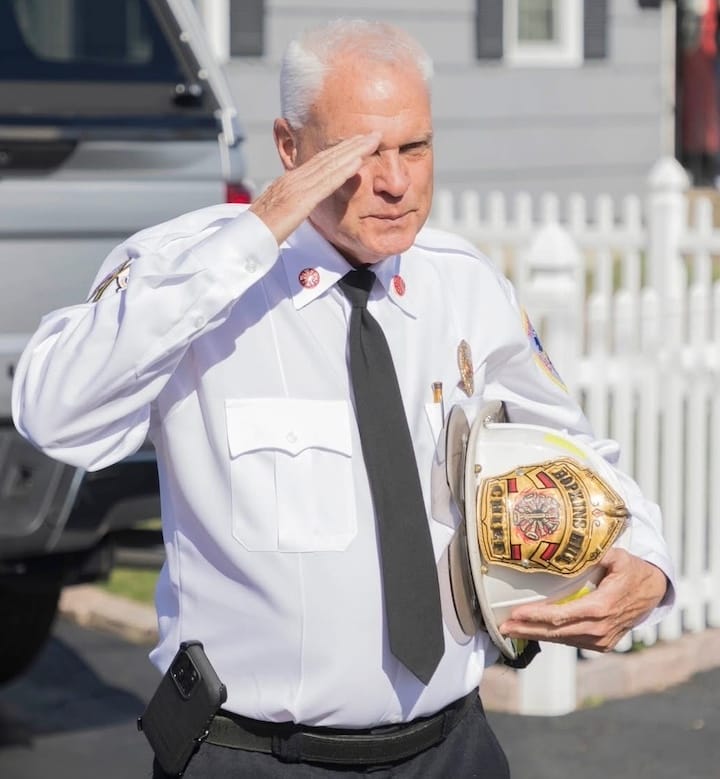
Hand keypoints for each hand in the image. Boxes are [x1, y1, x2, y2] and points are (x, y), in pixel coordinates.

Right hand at [249, 132, 380, 244]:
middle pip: (327, 158)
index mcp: (287, 183)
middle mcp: (291, 180)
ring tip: (373, 141)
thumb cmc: (255, 236)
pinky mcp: (297, 201)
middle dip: (352, 144)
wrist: (239, 245)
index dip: (341, 151)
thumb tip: (296, 209)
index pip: (319, 163)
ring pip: (329, 165)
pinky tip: (358, 162)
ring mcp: (293, 189)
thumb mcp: (275, 217)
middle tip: (374, 134)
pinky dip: (343, 170)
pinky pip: (324, 183)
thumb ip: (289, 210)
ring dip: (353, 151)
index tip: (360, 144)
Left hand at [498, 548, 668, 652]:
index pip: (561, 615)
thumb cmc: (632, 571)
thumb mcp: (618, 557)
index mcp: (601, 607)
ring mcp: (601, 639)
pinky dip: (552, 636)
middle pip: (556, 632)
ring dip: (536, 635)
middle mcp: (600, 628)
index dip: (536, 616)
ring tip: (512, 629)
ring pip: (562, 639)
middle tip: (503, 627)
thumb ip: (597, 553)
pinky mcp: (602, 643)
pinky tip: (534, 631)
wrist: (654, 592)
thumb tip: (573, 544)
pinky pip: (572, 640)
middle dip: (527, 629)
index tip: (516, 614)